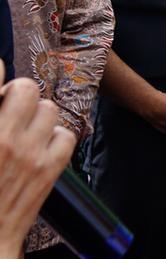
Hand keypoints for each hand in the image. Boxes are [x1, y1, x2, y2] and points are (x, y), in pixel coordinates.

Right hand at [0, 76, 76, 258]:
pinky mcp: (49, 170)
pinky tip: (40, 148)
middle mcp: (1, 138)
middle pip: (25, 87)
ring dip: (37, 116)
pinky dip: (55, 138)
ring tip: (24, 130)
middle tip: (8, 107)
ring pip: (49, 109)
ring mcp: (27, 153)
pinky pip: (65, 135)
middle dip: (18, 93)